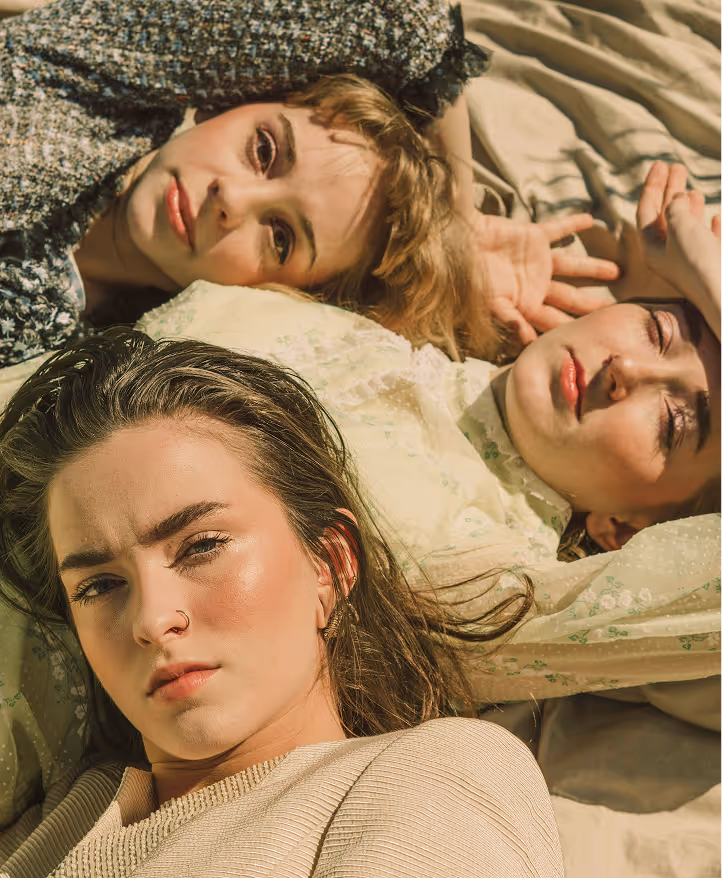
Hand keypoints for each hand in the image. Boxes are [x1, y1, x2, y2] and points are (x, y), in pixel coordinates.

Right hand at [460, 212, 618, 355]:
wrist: (456, 244)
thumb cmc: (468, 278)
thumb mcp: (488, 302)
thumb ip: (510, 319)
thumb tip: (528, 342)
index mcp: (524, 304)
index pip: (553, 320)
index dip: (571, 327)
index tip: (594, 335)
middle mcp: (534, 285)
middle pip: (568, 297)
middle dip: (589, 304)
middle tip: (615, 310)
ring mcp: (535, 261)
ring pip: (570, 266)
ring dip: (592, 267)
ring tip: (616, 270)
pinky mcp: (532, 236)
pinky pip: (557, 229)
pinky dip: (573, 224)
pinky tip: (591, 220)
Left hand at [637, 161, 719, 338]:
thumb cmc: (699, 262)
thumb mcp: (679, 227)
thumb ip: (674, 208)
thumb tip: (678, 199)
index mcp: (653, 250)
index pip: (646, 212)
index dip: (652, 186)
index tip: (660, 163)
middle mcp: (669, 258)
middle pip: (665, 218)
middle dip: (670, 191)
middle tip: (677, 166)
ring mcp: (692, 263)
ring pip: (687, 230)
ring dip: (689, 208)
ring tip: (693, 190)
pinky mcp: (714, 266)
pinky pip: (709, 244)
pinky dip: (710, 229)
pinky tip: (715, 218)